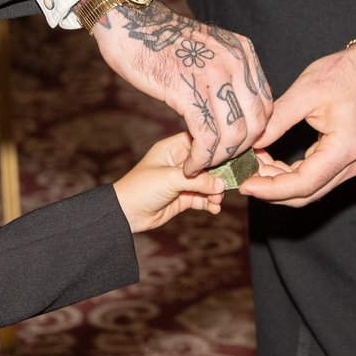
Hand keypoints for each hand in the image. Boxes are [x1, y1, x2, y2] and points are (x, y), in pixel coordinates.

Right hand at [89, 0, 272, 171]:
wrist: (130, 23)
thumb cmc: (163, 40)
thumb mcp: (208, 49)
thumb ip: (227, 73)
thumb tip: (234, 107)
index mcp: (243, 52)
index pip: (266, 104)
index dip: (255, 133)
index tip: (236, 147)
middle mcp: (235, 63)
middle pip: (256, 123)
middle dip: (240, 150)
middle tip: (221, 161)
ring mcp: (214, 77)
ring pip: (233, 135)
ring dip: (219, 159)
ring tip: (202, 165)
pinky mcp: (189, 91)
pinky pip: (206, 137)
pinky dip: (200, 159)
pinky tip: (190, 165)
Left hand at [112, 133, 229, 231]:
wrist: (126, 214)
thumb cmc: (141, 188)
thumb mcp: (170, 179)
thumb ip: (198, 180)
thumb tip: (221, 184)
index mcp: (172, 148)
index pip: (198, 141)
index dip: (213, 147)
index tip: (229, 154)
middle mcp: (179, 163)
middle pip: (207, 163)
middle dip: (219, 174)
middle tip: (228, 182)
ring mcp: (182, 181)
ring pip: (207, 183)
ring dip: (215, 191)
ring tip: (217, 199)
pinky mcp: (183, 197)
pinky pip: (203, 198)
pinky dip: (210, 203)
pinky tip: (214, 208)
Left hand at [240, 34, 355, 208]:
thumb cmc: (344, 74)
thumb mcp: (306, 91)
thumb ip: (278, 120)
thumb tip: (251, 142)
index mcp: (344, 149)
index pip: (303, 184)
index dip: (271, 189)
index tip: (244, 184)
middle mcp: (351, 164)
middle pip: (306, 194)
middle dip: (271, 188)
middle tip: (242, 174)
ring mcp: (350, 164)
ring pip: (309, 188)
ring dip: (279, 181)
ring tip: (252, 162)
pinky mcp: (343, 159)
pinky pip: (314, 176)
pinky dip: (289, 173)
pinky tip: (268, 158)